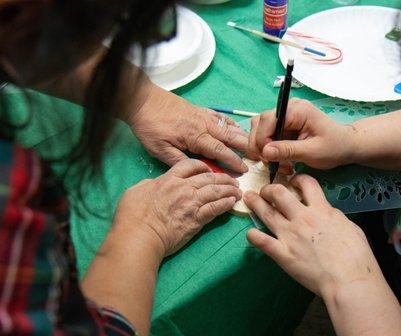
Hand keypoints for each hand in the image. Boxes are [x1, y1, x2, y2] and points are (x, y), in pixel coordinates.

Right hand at [114, 159, 241, 256]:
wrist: (139, 236)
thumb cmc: (132, 216)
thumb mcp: (136, 191)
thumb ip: (150, 184)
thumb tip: (155, 184)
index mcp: (168, 179)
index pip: (191, 165)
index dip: (203, 166)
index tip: (209, 170)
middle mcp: (183, 188)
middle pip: (209, 178)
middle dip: (223, 177)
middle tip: (232, 180)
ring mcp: (191, 203)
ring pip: (216, 191)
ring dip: (229, 190)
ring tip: (238, 191)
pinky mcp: (197, 219)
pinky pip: (216, 208)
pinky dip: (226, 204)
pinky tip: (232, 202)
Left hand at [129, 87, 248, 172]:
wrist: (142, 100)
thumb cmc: (150, 126)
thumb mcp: (160, 150)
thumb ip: (179, 161)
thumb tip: (198, 171)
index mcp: (195, 137)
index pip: (220, 151)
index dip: (234, 161)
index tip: (244, 170)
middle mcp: (203, 125)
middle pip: (230, 137)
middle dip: (245, 147)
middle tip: (259, 156)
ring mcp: (202, 116)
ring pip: (228, 126)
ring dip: (242, 135)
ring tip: (254, 143)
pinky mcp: (199, 110)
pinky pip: (219, 116)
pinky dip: (230, 122)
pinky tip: (236, 126)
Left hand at [243, 174, 384, 296]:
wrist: (349, 279)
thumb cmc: (357, 256)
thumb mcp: (350, 227)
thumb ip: (334, 217)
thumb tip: (327, 213)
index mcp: (321, 210)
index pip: (307, 184)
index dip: (298, 178)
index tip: (292, 180)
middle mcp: (302, 218)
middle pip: (279, 193)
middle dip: (269, 188)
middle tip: (265, 190)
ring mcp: (289, 235)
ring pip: (267, 213)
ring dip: (255, 203)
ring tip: (248, 198)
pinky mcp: (282, 254)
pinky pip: (262, 241)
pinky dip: (253, 236)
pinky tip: (250, 233)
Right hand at [248, 99, 357, 170]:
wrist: (346, 146)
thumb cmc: (334, 147)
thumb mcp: (312, 152)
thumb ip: (288, 150)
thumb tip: (265, 151)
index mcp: (297, 109)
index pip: (267, 120)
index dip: (262, 140)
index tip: (269, 158)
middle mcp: (288, 108)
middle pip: (259, 124)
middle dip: (262, 147)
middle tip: (274, 164)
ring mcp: (285, 116)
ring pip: (260, 130)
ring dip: (264, 150)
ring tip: (280, 164)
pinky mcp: (283, 126)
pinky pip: (267, 136)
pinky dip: (269, 151)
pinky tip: (281, 161)